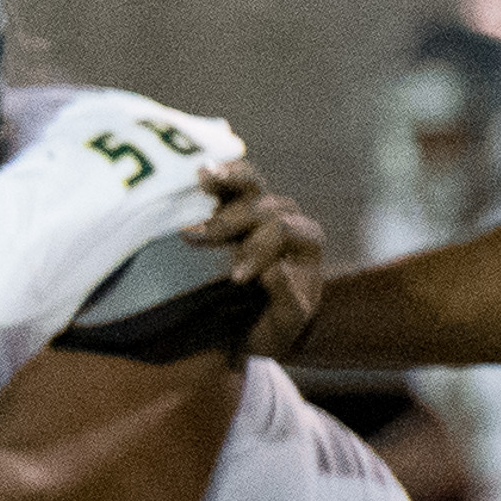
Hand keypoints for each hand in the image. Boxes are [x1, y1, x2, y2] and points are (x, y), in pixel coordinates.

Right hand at [188, 159, 321, 360]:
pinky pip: (235, 183)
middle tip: (193, 239)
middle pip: (265, 206)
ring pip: (252, 186)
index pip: (285, 232)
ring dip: (226, 184)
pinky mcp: (237, 209)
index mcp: (306, 245)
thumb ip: (287, 301)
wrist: (253, 326)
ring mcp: (263, 211)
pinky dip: (220, 176)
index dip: (259, 250)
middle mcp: (289, 221)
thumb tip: (275, 270)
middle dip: (229, 222)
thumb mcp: (283, 327)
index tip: (234, 278)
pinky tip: (201, 172)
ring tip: (201, 179)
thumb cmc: (269, 328)